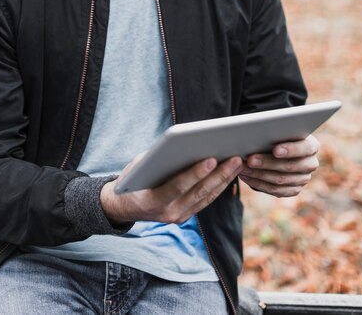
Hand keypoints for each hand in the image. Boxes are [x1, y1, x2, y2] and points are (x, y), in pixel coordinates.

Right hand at [100, 154, 242, 224]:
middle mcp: (169, 213)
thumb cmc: (131, 179)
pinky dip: (218, 187)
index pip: (179, 186)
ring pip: (206, 197)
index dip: (196, 173)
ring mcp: (179, 217)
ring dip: (224, 180)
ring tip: (237, 163)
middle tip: (236, 158)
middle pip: (199, 192)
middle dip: (219, 174)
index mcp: (154, 201)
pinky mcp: (185, 216)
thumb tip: (185, 145)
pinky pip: (205, 201)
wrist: (123, 207)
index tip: (211, 159)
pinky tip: (229, 174)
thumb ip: (160, 160)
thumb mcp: (140, 167)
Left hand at [240, 134, 319, 196]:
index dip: (291, 149)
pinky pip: (276, 190)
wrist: (274, 147)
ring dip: (259, 174)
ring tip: (243, 168)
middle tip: (249, 159)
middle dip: (267, 163)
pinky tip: (246, 177)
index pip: (306, 148)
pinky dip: (258, 183)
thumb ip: (273, 131)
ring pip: (281, 180)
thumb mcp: (277, 129)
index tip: (275, 150)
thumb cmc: (276, 134)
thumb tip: (258, 134)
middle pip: (290, 166)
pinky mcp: (293, 190)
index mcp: (311, 145)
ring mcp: (303, 179)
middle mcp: (310, 163)